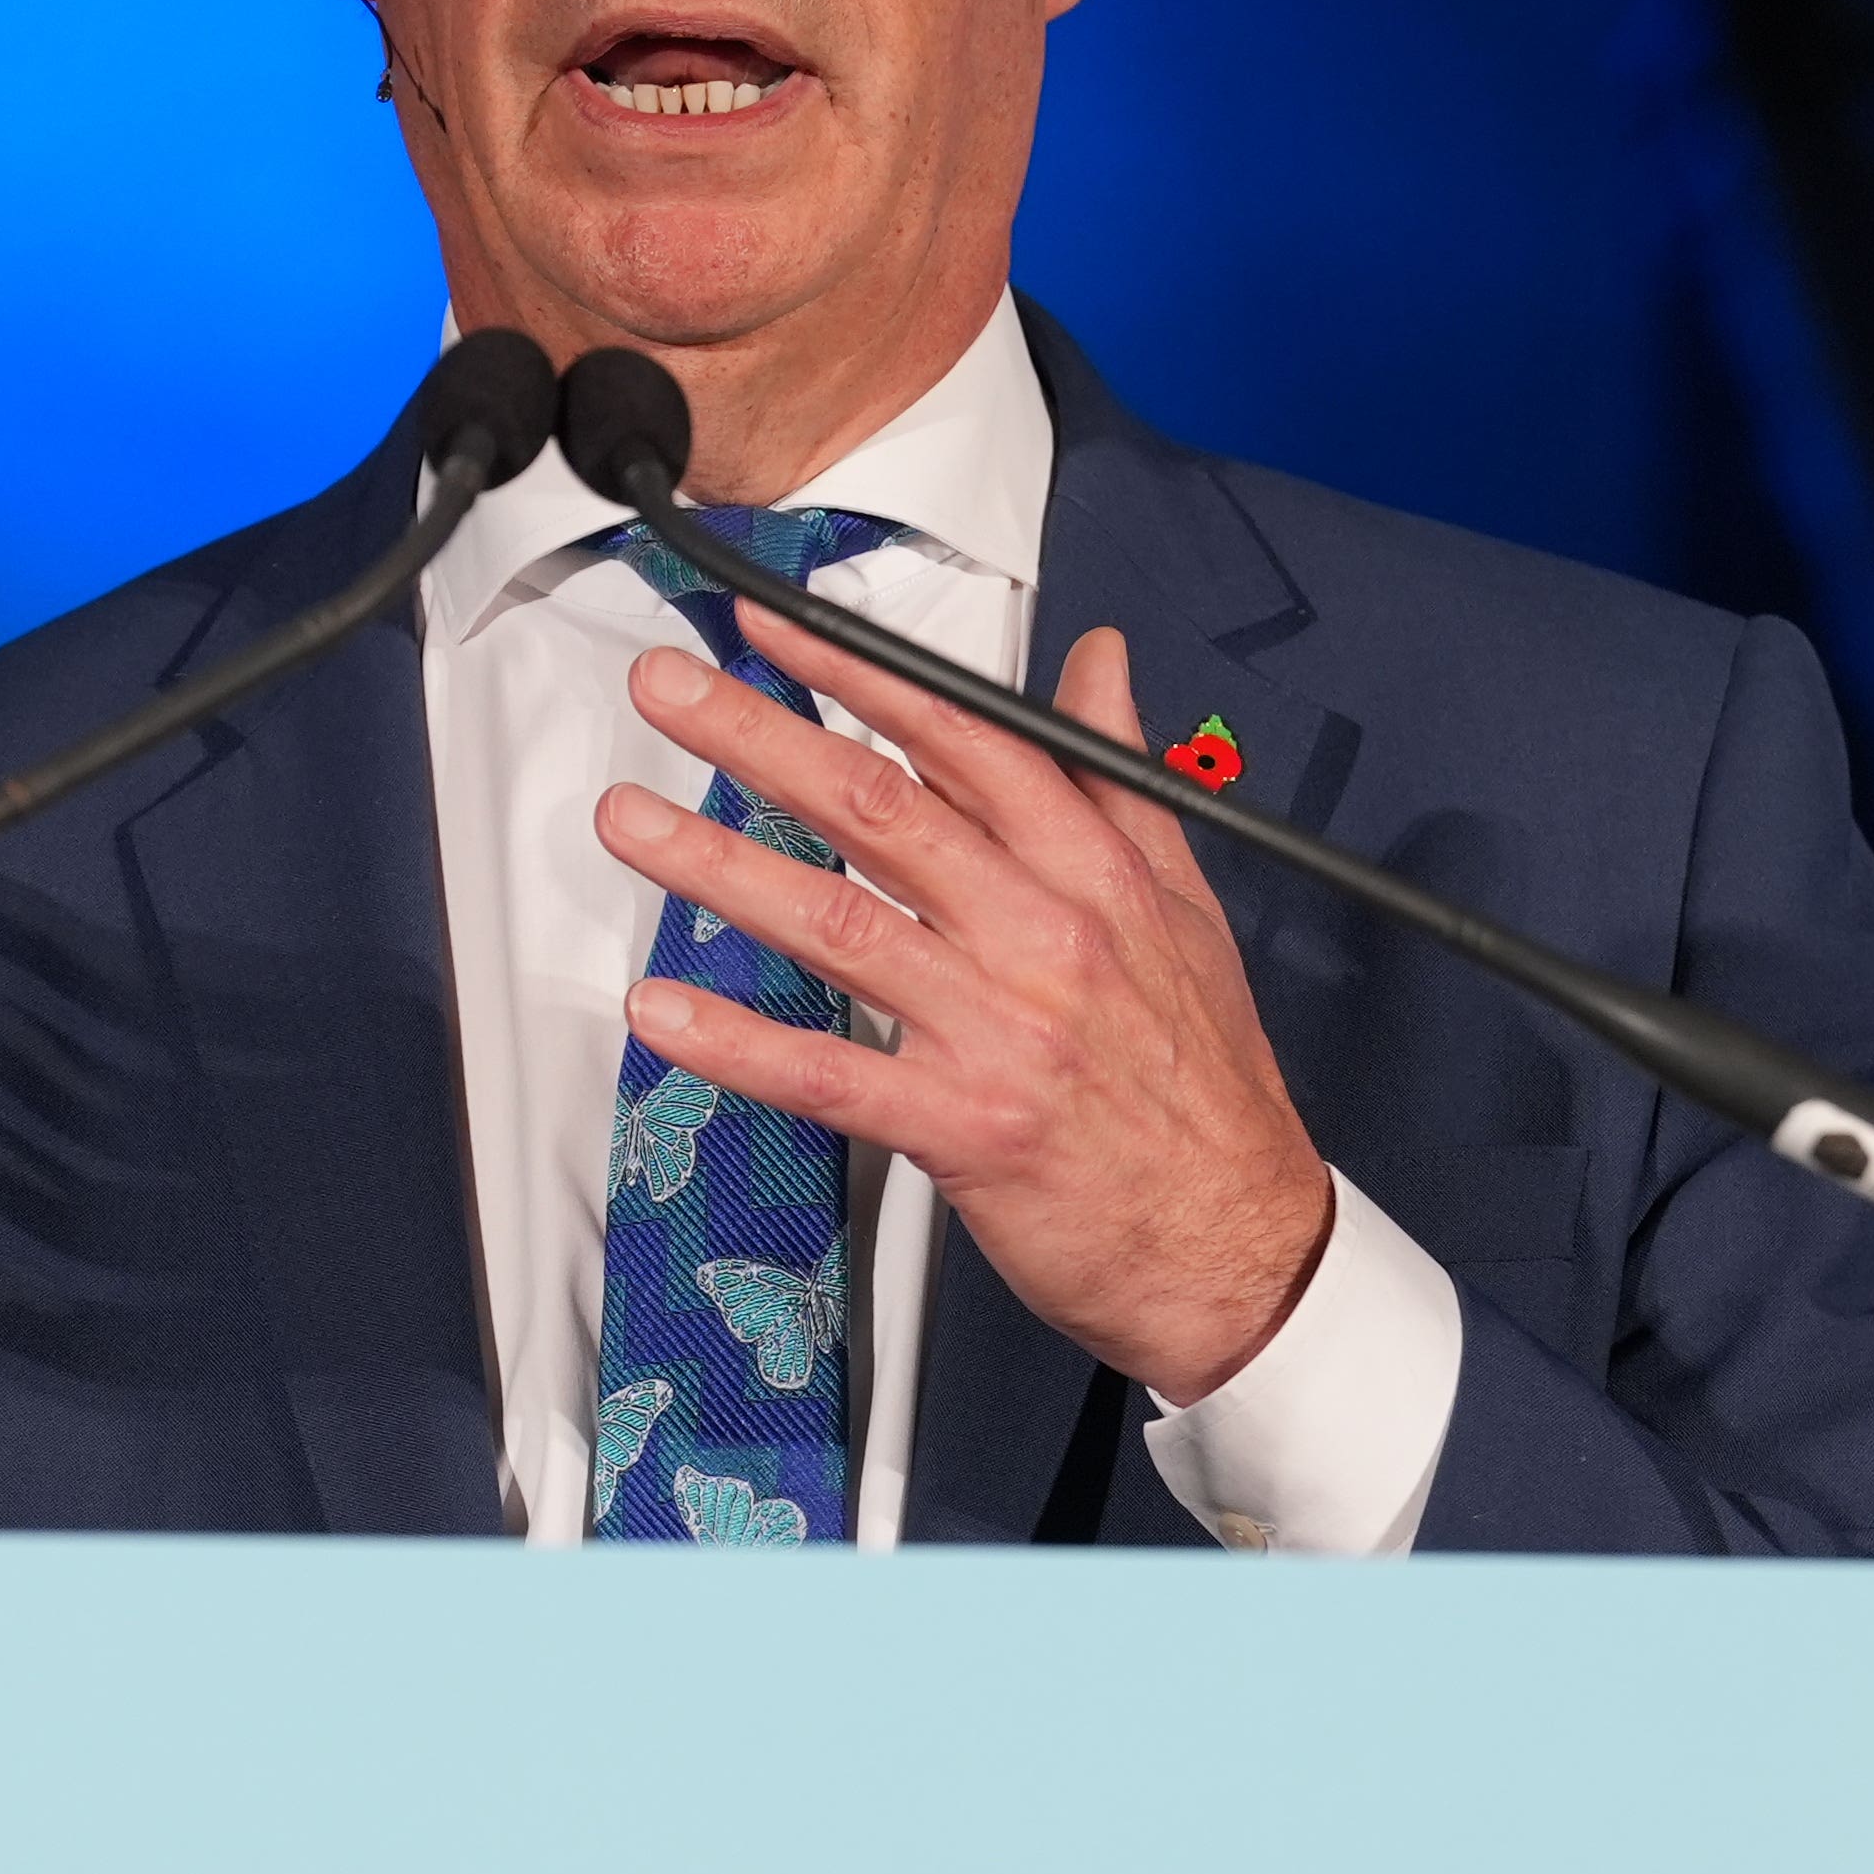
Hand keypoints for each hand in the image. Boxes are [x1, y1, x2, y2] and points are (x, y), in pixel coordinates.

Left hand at [597, 615, 1334, 1406]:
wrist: (1239, 1243)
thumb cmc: (1208, 1085)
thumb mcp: (1187, 905)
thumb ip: (1122, 778)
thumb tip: (1098, 664)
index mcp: (1094, 872)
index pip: (962, 738)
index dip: (858, 672)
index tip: (774, 629)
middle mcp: (1040, 936)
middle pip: (877, 806)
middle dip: (757, 735)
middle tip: (668, 690)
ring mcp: (997, 1030)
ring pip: (837, 921)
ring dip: (718, 864)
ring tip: (633, 821)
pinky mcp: (961, 1127)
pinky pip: (829, 1074)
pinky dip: (738, 1041)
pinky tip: (665, 1009)